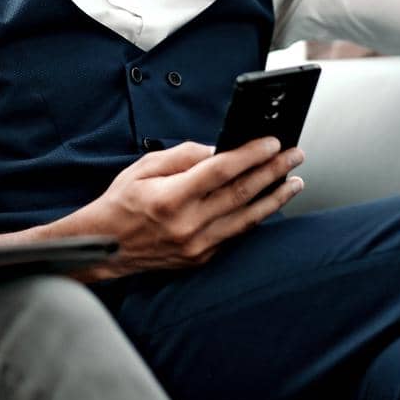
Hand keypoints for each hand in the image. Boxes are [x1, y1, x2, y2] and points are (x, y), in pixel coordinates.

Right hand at [79, 138, 304, 275]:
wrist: (105, 247)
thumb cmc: (122, 202)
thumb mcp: (144, 168)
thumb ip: (183, 156)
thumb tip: (218, 149)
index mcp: (171, 197)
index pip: (221, 170)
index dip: (250, 154)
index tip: (273, 142)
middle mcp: (188, 224)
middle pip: (242, 192)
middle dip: (273, 171)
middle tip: (294, 156)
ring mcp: (197, 245)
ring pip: (247, 218)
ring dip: (274, 197)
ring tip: (294, 181)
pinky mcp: (202, 257)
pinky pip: (235, 233)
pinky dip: (254, 215)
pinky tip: (268, 202)